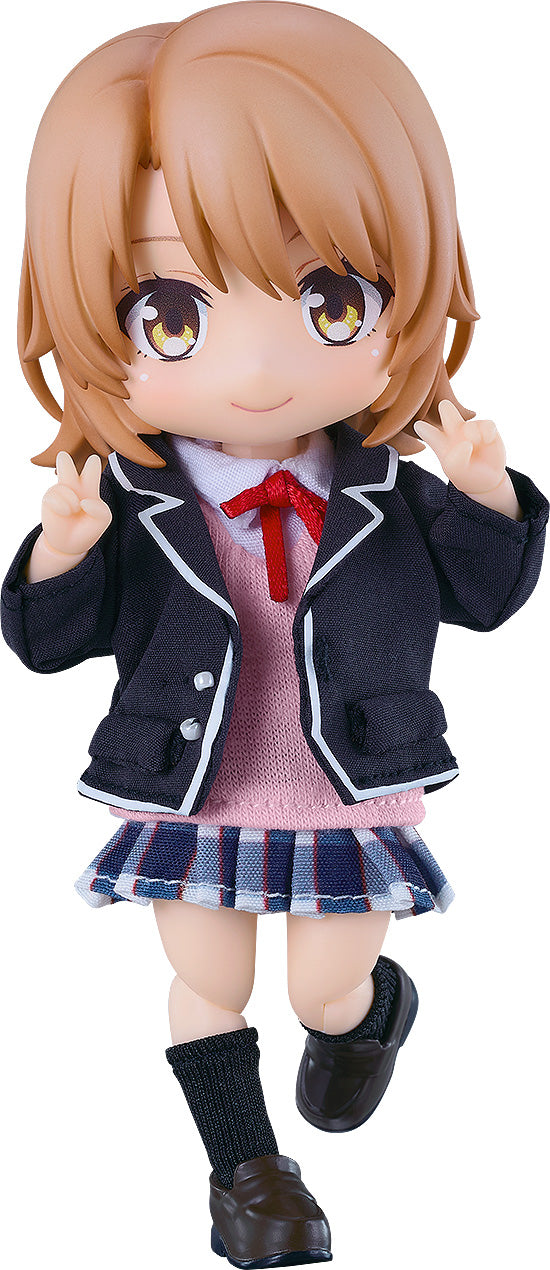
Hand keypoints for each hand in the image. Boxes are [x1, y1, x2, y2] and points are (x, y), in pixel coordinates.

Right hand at [26, 452, 112, 582]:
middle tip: (62, 456)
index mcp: (89, 483)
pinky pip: (56, 498)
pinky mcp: (48, 498)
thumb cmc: (89, 526)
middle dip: (63, 460)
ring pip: (63, 484)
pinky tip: (66, 513)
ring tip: (75, 510)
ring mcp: (59, 490)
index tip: (93, 455)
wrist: (72, 543)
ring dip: (72, 500)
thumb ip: (100, 508)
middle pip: (64, 463)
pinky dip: (64, 507)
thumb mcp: (104, 519)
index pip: (91, 466)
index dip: (92, 461)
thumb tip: (83, 501)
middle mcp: (72, 483)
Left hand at [414, 401, 521, 519]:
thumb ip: (457, 459)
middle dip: (446, 408)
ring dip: (474, 437)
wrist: (486, 477)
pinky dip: (488, 434)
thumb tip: (466, 443)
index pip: (429, 432)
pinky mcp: (486, 426)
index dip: (425, 429)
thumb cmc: (465, 474)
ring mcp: (469, 427)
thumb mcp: (456, 471)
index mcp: (440, 442)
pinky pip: (488, 424)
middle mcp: (453, 431)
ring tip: (474, 446)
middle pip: (446, 410)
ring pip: (470, 425)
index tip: (418, 425)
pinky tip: (487, 441)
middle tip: (444, 404)